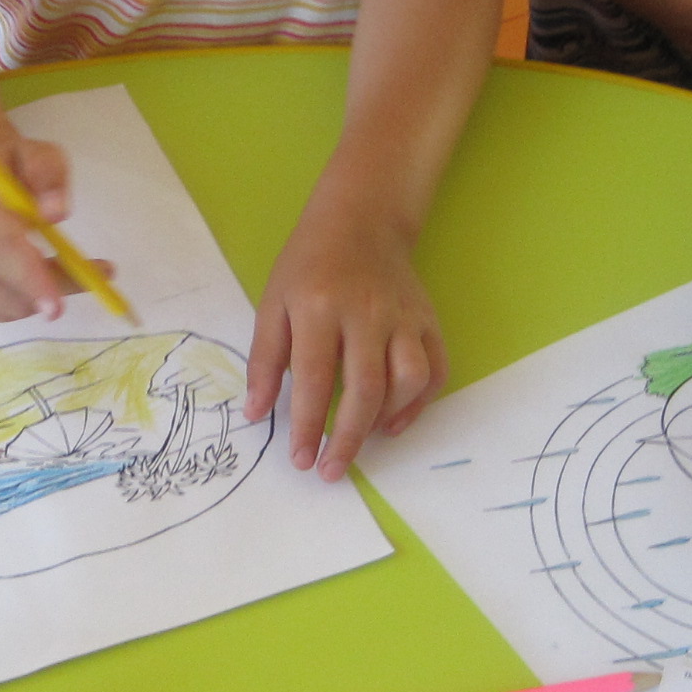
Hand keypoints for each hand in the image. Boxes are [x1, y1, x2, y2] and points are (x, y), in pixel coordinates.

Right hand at [0, 138, 114, 321]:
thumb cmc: (13, 171)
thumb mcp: (39, 155)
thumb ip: (49, 174)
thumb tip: (55, 213)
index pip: (3, 249)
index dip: (32, 280)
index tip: (57, 308)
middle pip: (11, 287)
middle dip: (57, 286)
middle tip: (96, 274)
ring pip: (10, 306)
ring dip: (42, 294)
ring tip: (52, 262)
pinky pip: (0, 313)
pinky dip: (24, 301)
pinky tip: (27, 275)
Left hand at [246, 204, 446, 479]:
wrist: (360, 221)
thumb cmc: (308, 265)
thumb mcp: (273, 302)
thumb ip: (264, 359)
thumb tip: (256, 413)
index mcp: (319, 307)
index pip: (314, 379)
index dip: (308, 425)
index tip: (302, 459)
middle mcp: (367, 313)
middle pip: (365, 388)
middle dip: (348, 437)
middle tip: (332, 470)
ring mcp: (403, 316)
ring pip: (408, 380)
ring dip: (387, 419)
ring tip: (364, 437)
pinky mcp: (427, 320)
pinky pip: (435, 369)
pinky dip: (420, 403)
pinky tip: (395, 421)